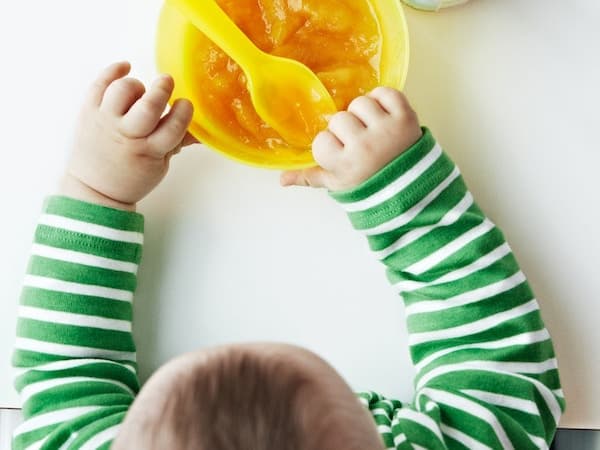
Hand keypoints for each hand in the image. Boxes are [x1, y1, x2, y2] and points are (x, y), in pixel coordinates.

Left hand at [59, 61, 196, 210]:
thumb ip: (178, 143)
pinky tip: (125, 68)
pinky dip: (113, 71)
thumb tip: (203, 132)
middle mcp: (127, 135)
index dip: (183, 111)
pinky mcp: (88, 112)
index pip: (174, 126)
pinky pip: (99, 84)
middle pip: (148, 105)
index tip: (184, 104)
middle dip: (161, 89)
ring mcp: (106, 122)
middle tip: (167, 82)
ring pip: (122, 90)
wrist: (94, 189)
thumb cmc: (132, 177)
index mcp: (150, 151)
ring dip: (135, 85)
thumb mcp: (160, 165)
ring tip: (140, 92)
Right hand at [280, 87, 421, 190]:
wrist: (409, 186)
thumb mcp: (338, 185)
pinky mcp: (406, 118)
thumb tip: (281, 179)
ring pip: (360, 102)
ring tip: (371, 129)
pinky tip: (382, 115)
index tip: (342, 155)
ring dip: (363, 113)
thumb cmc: (369, 186)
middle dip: (346, 129)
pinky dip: (383, 98)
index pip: (322, 140)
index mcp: (346, 164)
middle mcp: (365, 146)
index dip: (330, 145)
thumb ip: (309, 178)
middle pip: (339, 119)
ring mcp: (387, 130)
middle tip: (358, 142)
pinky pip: (386, 92)